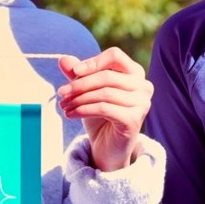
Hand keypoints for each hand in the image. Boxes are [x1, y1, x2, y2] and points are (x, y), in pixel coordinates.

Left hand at [56, 47, 151, 171]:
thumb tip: (63, 59)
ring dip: (79, 98)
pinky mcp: (134, 120)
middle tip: (61, 93)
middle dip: (80, 84)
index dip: (93, 62)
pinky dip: (84, 109)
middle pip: (107, 76)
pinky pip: (104, 108)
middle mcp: (143, 86)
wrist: (107, 148)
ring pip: (104, 93)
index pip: (115, 56)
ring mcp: (142, 103)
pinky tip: (71, 114)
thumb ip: (77, 74)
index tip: (73, 72)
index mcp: (134, 73)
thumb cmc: (99, 116)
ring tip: (64, 105)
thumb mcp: (86, 92)